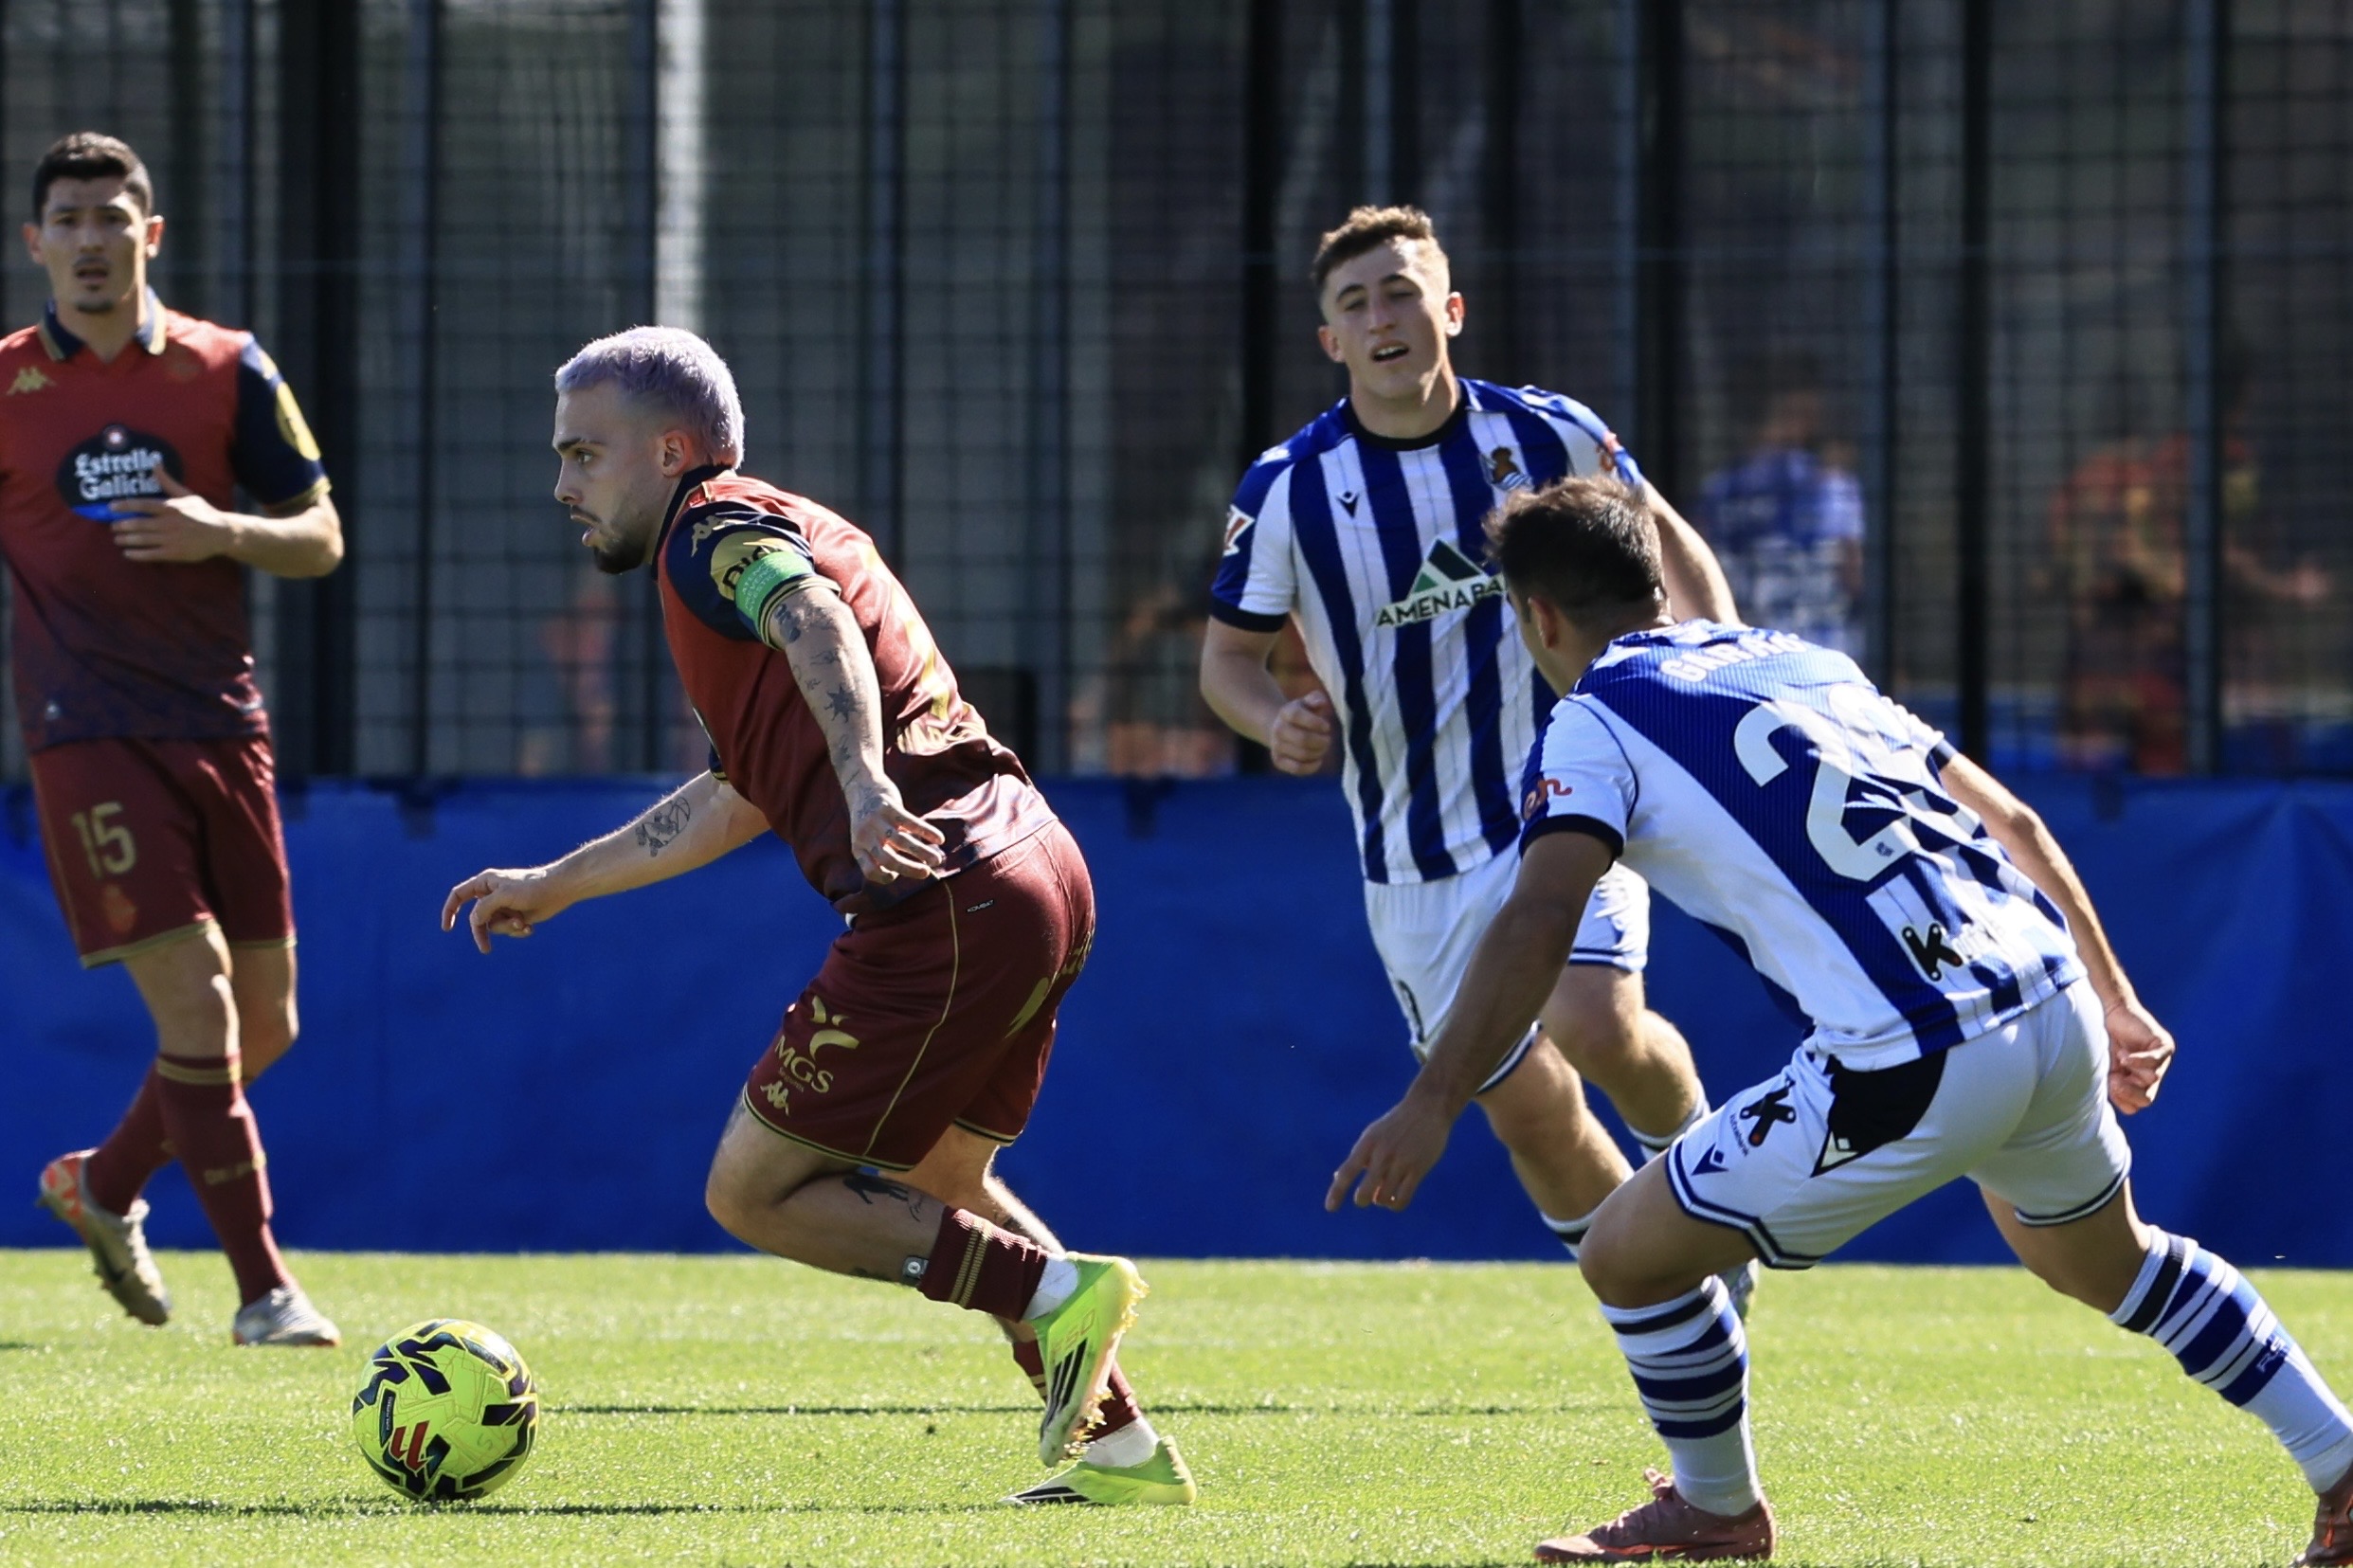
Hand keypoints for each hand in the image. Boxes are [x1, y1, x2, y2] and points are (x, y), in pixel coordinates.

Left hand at [110, 462, 235, 563]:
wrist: (222, 534)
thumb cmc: (203, 513)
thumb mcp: (187, 495)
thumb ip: (168, 482)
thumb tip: (155, 464)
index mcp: (171, 507)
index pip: (142, 505)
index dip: (125, 505)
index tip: (111, 507)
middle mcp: (169, 523)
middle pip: (139, 524)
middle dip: (122, 526)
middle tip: (113, 527)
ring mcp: (171, 539)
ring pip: (143, 540)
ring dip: (127, 540)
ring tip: (118, 539)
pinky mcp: (175, 553)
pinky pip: (152, 554)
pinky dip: (137, 554)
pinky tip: (128, 553)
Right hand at [441, 865, 576, 953]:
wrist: (559, 890)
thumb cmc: (531, 887)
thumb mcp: (504, 896)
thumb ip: (484, 908)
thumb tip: (474, 921)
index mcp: (484, 883)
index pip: (458, 896)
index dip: (450, 910)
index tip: (447, 928)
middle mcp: (491, 894)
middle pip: (476, 919)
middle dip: (483, 933)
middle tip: (486, 949)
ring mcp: (503, 906)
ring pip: (493, 926)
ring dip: (507, 928)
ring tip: (522, 922)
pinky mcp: (515, 916)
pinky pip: (507, 930)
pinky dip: (517, 931)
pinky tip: (529, 928)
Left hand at [849, 781, 945, 885]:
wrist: (861, 785)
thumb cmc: (871, 819)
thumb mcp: (870, 838)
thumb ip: (888, 852)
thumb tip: (918, 866)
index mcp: (858, 848)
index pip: (871, 871)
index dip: (885, 876)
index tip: (896, 874)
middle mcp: (865, 836)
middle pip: (889, 859)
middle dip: (910, 869)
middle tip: (926, 873)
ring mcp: (876, 821)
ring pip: (902, 841)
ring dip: (922, 852)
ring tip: (938, 860)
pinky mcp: (889, 807)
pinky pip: (911, 822)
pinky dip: (927, 832)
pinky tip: (940, 839)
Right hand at [1267, 690, 1334, 774]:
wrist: (1281, 728)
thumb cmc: (1302, 714)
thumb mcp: (1308, 702)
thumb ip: (1316, 699)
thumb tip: (1321, 703)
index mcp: (1285, 712)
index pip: (1297, 716)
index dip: (1315, 723)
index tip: (1327, 726)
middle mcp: (1278, 729)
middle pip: (1302, 739)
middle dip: (1321, 742)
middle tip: (1328, 740)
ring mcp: (1276, 746)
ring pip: (1302, 755)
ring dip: (1318, 753)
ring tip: (1323, 748)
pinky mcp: (1278, 761)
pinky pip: (1297, 769)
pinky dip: (1312, 767)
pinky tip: (1318, 760)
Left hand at [1326, 1088, 1454, 1212]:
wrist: (1428, 1108)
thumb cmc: (1396, 1124)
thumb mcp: (1373, 1134)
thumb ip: (1358, 1156)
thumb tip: (1337, 1177)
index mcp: (1368, 1144)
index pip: (1347, 1172)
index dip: (1336, 1192)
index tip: (1330, 1208)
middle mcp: (1382, 1154)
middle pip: (1364, 1192)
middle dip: (1362, 1199)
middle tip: (1365, 1197)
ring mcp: (1401, 1162)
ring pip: (1383, 1198)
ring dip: (1381, 1200)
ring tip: (1385, 1192)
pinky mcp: (1418, 1169)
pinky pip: (1403, 1199)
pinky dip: (1395, 1205)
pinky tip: (1396, 1199)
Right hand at [2103, 996, 2174, 1113]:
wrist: (2106, 1012)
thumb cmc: (2100, 1040)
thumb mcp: (2103, 1069)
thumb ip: (2112, 1088)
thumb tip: (2128, 1108)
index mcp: (2135, 1083)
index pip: (2136, 1106)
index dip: (2121, 1099)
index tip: (2108, 1084)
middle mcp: (2151, 1075)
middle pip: (2146, 1099)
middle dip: (2128, 1092)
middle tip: (2114, 1079)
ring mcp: (2160, 1061)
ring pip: (2151, 1079)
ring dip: (2131, 1070)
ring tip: (2119, 1056)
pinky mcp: (2163, 1046)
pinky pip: (2156, 1061)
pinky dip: (2139, 1061)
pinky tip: (2125, 1056)